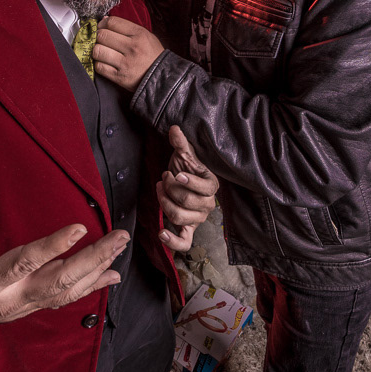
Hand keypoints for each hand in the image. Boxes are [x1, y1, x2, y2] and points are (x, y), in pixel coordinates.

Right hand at [0, 166, 128, 348]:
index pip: (22, 263)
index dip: (51, 247)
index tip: (79, 228)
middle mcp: (8, 300)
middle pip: (58, 282)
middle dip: (92, 259)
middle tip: (120, 236)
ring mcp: (22, 308)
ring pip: (67, 291)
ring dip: (97, 268)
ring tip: (120, 246)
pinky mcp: (30, 309)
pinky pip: (65, 300)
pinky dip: (91, 287)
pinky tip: (113, 274)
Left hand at [93, 16, 163, 91]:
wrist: (162, 77)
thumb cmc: (152, 55)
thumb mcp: (146, 36)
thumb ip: (127, 28)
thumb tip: (105, 20)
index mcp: (139, 34)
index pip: (112, 22)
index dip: (103, 23)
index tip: (102, 27)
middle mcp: (132, 47)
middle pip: (102, 35)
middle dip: (98, 37)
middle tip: (101, 40)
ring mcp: (125, 63)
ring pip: (98, 51)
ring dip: (97, 51)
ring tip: (102, 52)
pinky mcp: (120, 77)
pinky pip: (99, 67)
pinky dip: (99, 64)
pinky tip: (105, 63)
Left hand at [157, 126, 217, 251]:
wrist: (181, 180)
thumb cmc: (185, 167)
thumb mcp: (183, 154)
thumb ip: (180, 143)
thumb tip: (174, 129)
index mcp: (211, 186)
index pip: (203, 188)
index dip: (187, 182)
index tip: (174, 174)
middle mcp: (208, 204)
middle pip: (187, 202)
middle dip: (170, 189)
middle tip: (162, 179)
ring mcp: (199, 218)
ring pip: (181, 218)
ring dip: (165, 204)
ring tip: (159, 191)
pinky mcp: (188, 230)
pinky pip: (184, 243)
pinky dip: (173, 241)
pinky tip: (161, 232)